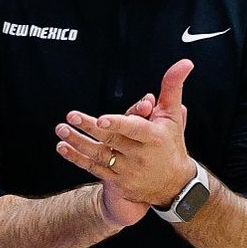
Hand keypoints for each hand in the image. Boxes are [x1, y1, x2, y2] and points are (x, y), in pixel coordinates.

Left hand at [56, 59, 196, 209]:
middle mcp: (140, 155)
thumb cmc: (171, 142)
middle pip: (112, 140)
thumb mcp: (173, 115)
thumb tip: (185, 63)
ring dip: (78, 143)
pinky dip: (77, 159)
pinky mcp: (118, 181)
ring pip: (99, 155)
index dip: (118, 123)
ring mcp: (128, 170)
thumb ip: (173, 87)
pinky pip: (94, 169)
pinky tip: (63, 148)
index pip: (134, 129)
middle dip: (89, 128)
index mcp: (154, 137)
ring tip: (61, 130)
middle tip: (71, 116)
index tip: (101, 119)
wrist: (173, 184)